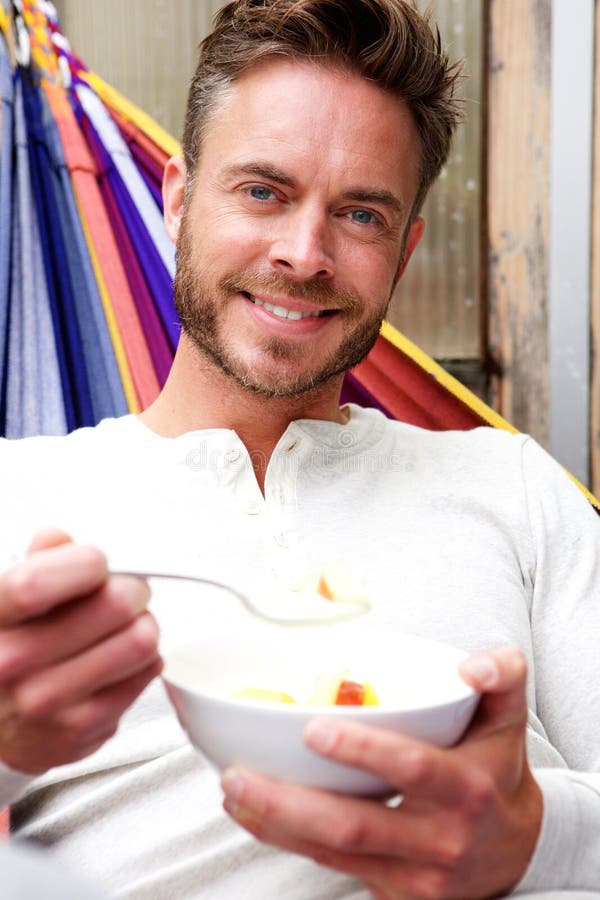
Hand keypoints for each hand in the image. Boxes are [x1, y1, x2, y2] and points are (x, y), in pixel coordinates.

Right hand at [0, 529, 161, 773]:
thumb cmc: (9, 650)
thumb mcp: (9, 601)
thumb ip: (37, 562)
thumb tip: (58, 539)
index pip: (35, 585)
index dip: (82, 564)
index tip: (96, 563)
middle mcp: (11, 664)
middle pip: (111, 606)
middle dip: (130, 588)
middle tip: (127, 590)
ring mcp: (49, 701)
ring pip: (140, 639)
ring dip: (142, 623)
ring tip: (124, 625)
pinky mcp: (85, 726)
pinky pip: (148, 671)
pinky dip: (144, 658)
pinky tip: (119, 657)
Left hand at [221, 646, 541, 898]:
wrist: (514, 850)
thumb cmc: (496, 770)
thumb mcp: (508, 717)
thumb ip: (503, 675)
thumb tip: (469, 667)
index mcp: (466, 787)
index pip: (412, 769)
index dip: (363, 751)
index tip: (313, 728)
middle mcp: (439, 839)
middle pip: (355, 825)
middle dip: (289, 802)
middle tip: (237, 772)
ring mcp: (413, 875)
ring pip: (332, 852)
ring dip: (274, 822)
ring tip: (231, 788)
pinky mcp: (392, 893)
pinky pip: (330, 866)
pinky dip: (286, 840)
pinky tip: (253, 812)